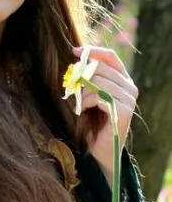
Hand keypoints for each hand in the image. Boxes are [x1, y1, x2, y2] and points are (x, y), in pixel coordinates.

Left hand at [73, 45, 138, 173]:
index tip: (74, 52)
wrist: (100, 150)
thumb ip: (89, 78)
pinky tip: (83, 110)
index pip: (110, 57)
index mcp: (123, 80)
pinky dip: (86, 102)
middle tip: (72, 87)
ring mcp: (128, 99)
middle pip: (101, 68)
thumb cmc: (93, 123)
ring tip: (79, 103)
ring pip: (99, 82)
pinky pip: (99, 97)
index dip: (92, 51)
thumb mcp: (90, 96)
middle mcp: (130, 87)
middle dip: (82, 76)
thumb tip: (77, 58)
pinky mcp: (123, 111)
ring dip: (83, 92)